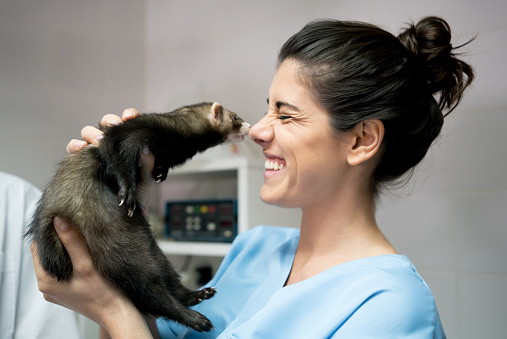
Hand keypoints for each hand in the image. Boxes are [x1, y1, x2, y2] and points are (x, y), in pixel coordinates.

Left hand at [30, 217, 151, 337]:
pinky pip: (64, 271)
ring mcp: (57, 291)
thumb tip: (59, 220)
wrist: (117, 313)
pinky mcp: (67, 292)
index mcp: (46, 281)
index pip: (38, 248)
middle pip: (46, 255)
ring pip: (55, 262)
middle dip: (58, 242)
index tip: (64, 223)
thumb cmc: (103, 293)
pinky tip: (84, 257)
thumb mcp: (87, 264)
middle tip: (75, 230)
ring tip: (81, 242)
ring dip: (66, 251)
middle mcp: (47, 287)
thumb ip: (72, 242)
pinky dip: (72, 262)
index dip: (49, 234)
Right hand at [66, 108, 154, 211]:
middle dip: (109, 122)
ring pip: (89, 134)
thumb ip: (147, 166)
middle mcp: (111, 146)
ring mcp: (95, 153)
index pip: (128, 125)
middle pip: (106, 125)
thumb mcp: (145, 181)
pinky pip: (74, 149)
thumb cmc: (137, 197)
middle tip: (113, 126)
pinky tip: (80, 148)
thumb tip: (146, 149)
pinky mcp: (80, 162)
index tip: (130, 116)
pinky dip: (75, 145)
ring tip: (96, 140)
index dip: (129, 116)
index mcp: (128, 145)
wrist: (122, 217)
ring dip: (91, 133)